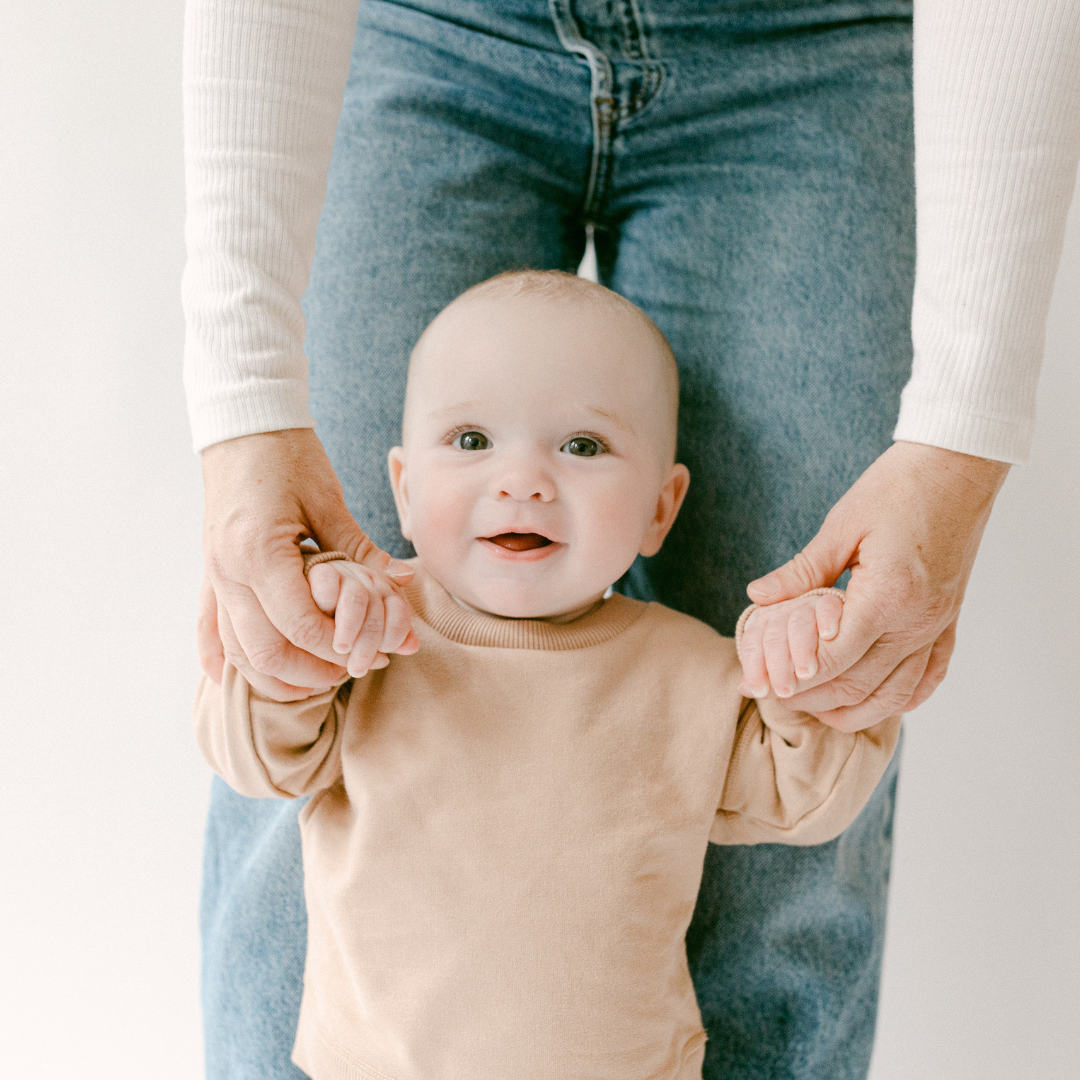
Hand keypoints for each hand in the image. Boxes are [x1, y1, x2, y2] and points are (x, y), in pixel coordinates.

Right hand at [199, 428, 415, 700]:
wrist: (243, 426)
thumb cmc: (289, 456)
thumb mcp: (329, 501)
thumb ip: (361, 550)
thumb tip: (403, 582)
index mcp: (259, 552)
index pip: (299, 625)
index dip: (336, 646)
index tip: (368, 652)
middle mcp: (228, 571)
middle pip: (264, 652)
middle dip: (310, 672)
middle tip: (350, 671)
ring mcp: (213, 575)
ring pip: (236, 652)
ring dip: (275, 675)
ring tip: (317, 678)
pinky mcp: (210, 574)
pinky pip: (209, 630)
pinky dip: (224, 660)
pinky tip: (239, 678)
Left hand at [745, 441, 1008, 731]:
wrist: (957, 467)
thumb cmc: (897, 488)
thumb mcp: (841, 525)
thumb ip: (801, 571)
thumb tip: (757, 598)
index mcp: (886, 596)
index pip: (834, 658)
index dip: (797, 677)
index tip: (766, 684)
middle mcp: (917, 621)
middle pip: (860, 683)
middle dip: (814, 698)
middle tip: (776, 697)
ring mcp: (938, 625)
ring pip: (897, 693)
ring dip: (856, 710)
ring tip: (817, 711)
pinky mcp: (949, 621)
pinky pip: (930, 676)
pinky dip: (901, 698)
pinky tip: (874, 701)